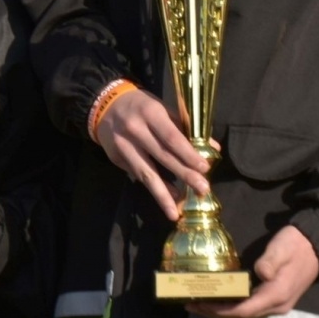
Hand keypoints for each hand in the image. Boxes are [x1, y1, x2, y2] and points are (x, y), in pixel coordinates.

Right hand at [95, 90, 209, 220]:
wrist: (104, 105)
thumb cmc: (142, 106)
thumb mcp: (163, 109)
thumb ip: (186, 128)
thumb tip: (213, 148)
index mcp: (150, 113)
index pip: (172, 138)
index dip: (188, 154)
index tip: (205, 168)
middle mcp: (135, 130)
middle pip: (162, 157)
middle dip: (184, 175)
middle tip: (202, 190)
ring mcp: (123, 146)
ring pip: (146, 173)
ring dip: (163, 194)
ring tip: (176, 212)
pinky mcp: (115, 158)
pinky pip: (138, 176)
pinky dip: (154, 188)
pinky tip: (168, 198)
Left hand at [189, 224, 318, 317]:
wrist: (317, 246)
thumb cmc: (296, 245)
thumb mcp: (282, 248)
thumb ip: (270, 261)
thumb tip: (261, 274)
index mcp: (277, 294)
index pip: (243, 310)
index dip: (220, 311)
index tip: (199, 304)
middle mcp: (278, 305)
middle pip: (242, 316)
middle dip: (216, 313)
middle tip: (191, 305)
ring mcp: (278, 304)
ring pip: (246, 314)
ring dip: (223, 312)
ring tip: (201, 304)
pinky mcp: (276, 299)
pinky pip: (251, 308)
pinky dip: (234, 307)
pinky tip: (220, 300)